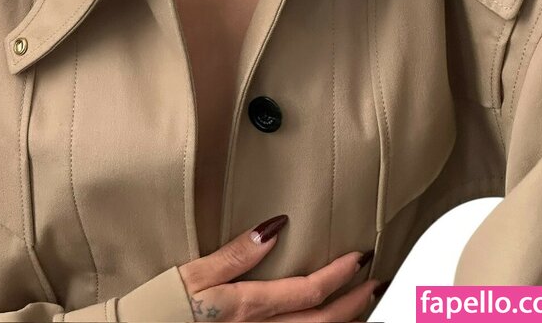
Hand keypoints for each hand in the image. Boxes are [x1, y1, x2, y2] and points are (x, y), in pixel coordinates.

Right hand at [177, 216, 378, 320]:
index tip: (361, 256)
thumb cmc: (164, 306)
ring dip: (344, 322)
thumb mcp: (195, 273)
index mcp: (249, 307)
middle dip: (355, 302)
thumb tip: (274, 227)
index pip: (309, 292)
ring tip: (362, 304)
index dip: (340, 275)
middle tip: (377, 281)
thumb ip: (236, 253)